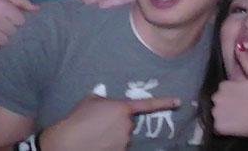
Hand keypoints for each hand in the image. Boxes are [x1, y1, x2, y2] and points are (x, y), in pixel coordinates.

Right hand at [0, 0, 37, 50]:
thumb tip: (38, 9)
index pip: (20, 21)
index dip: (16, 20)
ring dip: (2, 37)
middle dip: (8, 28)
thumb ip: (20, 2)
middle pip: (13, 32)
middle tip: (0, 23)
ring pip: (4, 41)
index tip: (9, 17)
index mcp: (2, 5)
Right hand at [39, 95, 179, 150]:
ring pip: (123, 136)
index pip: (147, 105)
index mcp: (122, 108)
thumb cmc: (78, 118)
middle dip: (118, 122)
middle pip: (128, 122)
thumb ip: (106, 101)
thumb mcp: (92, 100)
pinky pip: (118, 146)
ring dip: (114, 134)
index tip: (179, 101)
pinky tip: (98, 143)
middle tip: (100, 123)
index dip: (164, 102)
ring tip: (96, 134)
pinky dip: (111, 145)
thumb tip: (108, 104)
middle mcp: (127, 124)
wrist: (68, 142)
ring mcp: (124, 141)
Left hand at [211, 44, 247, 137]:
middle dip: (226, 104)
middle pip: (218, 100)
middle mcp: (216, 97)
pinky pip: (217, 126)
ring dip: (224, 115)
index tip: (242, 98)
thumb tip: (238, 46)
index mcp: (224, 85)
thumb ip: (246, 62)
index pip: (223, 89)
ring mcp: (215, 112)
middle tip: (240, 109)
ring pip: (217, 113)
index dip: (233, 94)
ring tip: (238, 118)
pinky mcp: (217, 126)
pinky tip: (234, 126)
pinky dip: (223, 127)